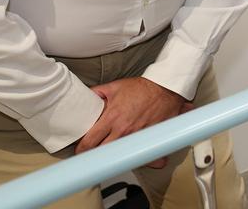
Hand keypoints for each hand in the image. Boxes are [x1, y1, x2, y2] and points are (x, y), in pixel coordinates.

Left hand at [76, 77, 190, 168]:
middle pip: (102, 153)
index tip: (80, 150)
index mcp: (112, 118)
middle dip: (95, 154)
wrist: (166, 88)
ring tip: (111, 154)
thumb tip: (84, 97)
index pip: (90, 142)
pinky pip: (142, 156)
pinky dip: (138, 160)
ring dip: (114, 157)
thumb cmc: (143, 88)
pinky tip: (134, 158)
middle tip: (93, 152)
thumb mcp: (116, 86)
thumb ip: (97, 92)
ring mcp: (137, 137)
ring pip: (120, 157)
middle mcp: (124, 130)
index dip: (81, 149)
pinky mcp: (149, 140)